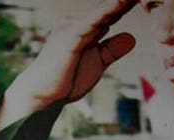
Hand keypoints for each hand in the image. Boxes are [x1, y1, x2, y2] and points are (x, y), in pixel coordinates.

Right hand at [0, 0, 137, 131]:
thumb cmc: (65, 79)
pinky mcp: (70, 38)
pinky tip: (120, 2)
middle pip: (108, 8)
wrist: (42, 95)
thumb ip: (112, 50)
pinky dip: (107, 11)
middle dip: (124, 0)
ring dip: (120, 1)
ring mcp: (73, 28)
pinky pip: (92, 22)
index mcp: (85, 28)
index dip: (127, 4)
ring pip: (103, 11)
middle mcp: (78, 23)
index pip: (111, 13)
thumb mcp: (97, 63)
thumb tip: (131, 38)